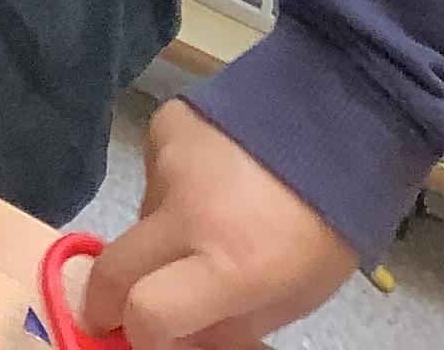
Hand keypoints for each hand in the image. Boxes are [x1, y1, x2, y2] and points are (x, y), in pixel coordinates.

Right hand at [79, 101, 359, 349]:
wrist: (337, 116)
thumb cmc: (327, 225)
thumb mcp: (294, 296)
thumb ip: (229, 326)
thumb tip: (176, 340)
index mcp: (231, 264)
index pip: (147, 313)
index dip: (140, 338)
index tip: (144, 343)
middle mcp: (187, 211)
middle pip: (113, 270)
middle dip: (106, 302)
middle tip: (119, 312)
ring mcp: (168, 161)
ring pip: (141, 219)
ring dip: (160, 237)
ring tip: (210, 222)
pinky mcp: (162, 125)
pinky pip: (152, 175)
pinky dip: (171, 190)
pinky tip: (211, 179)